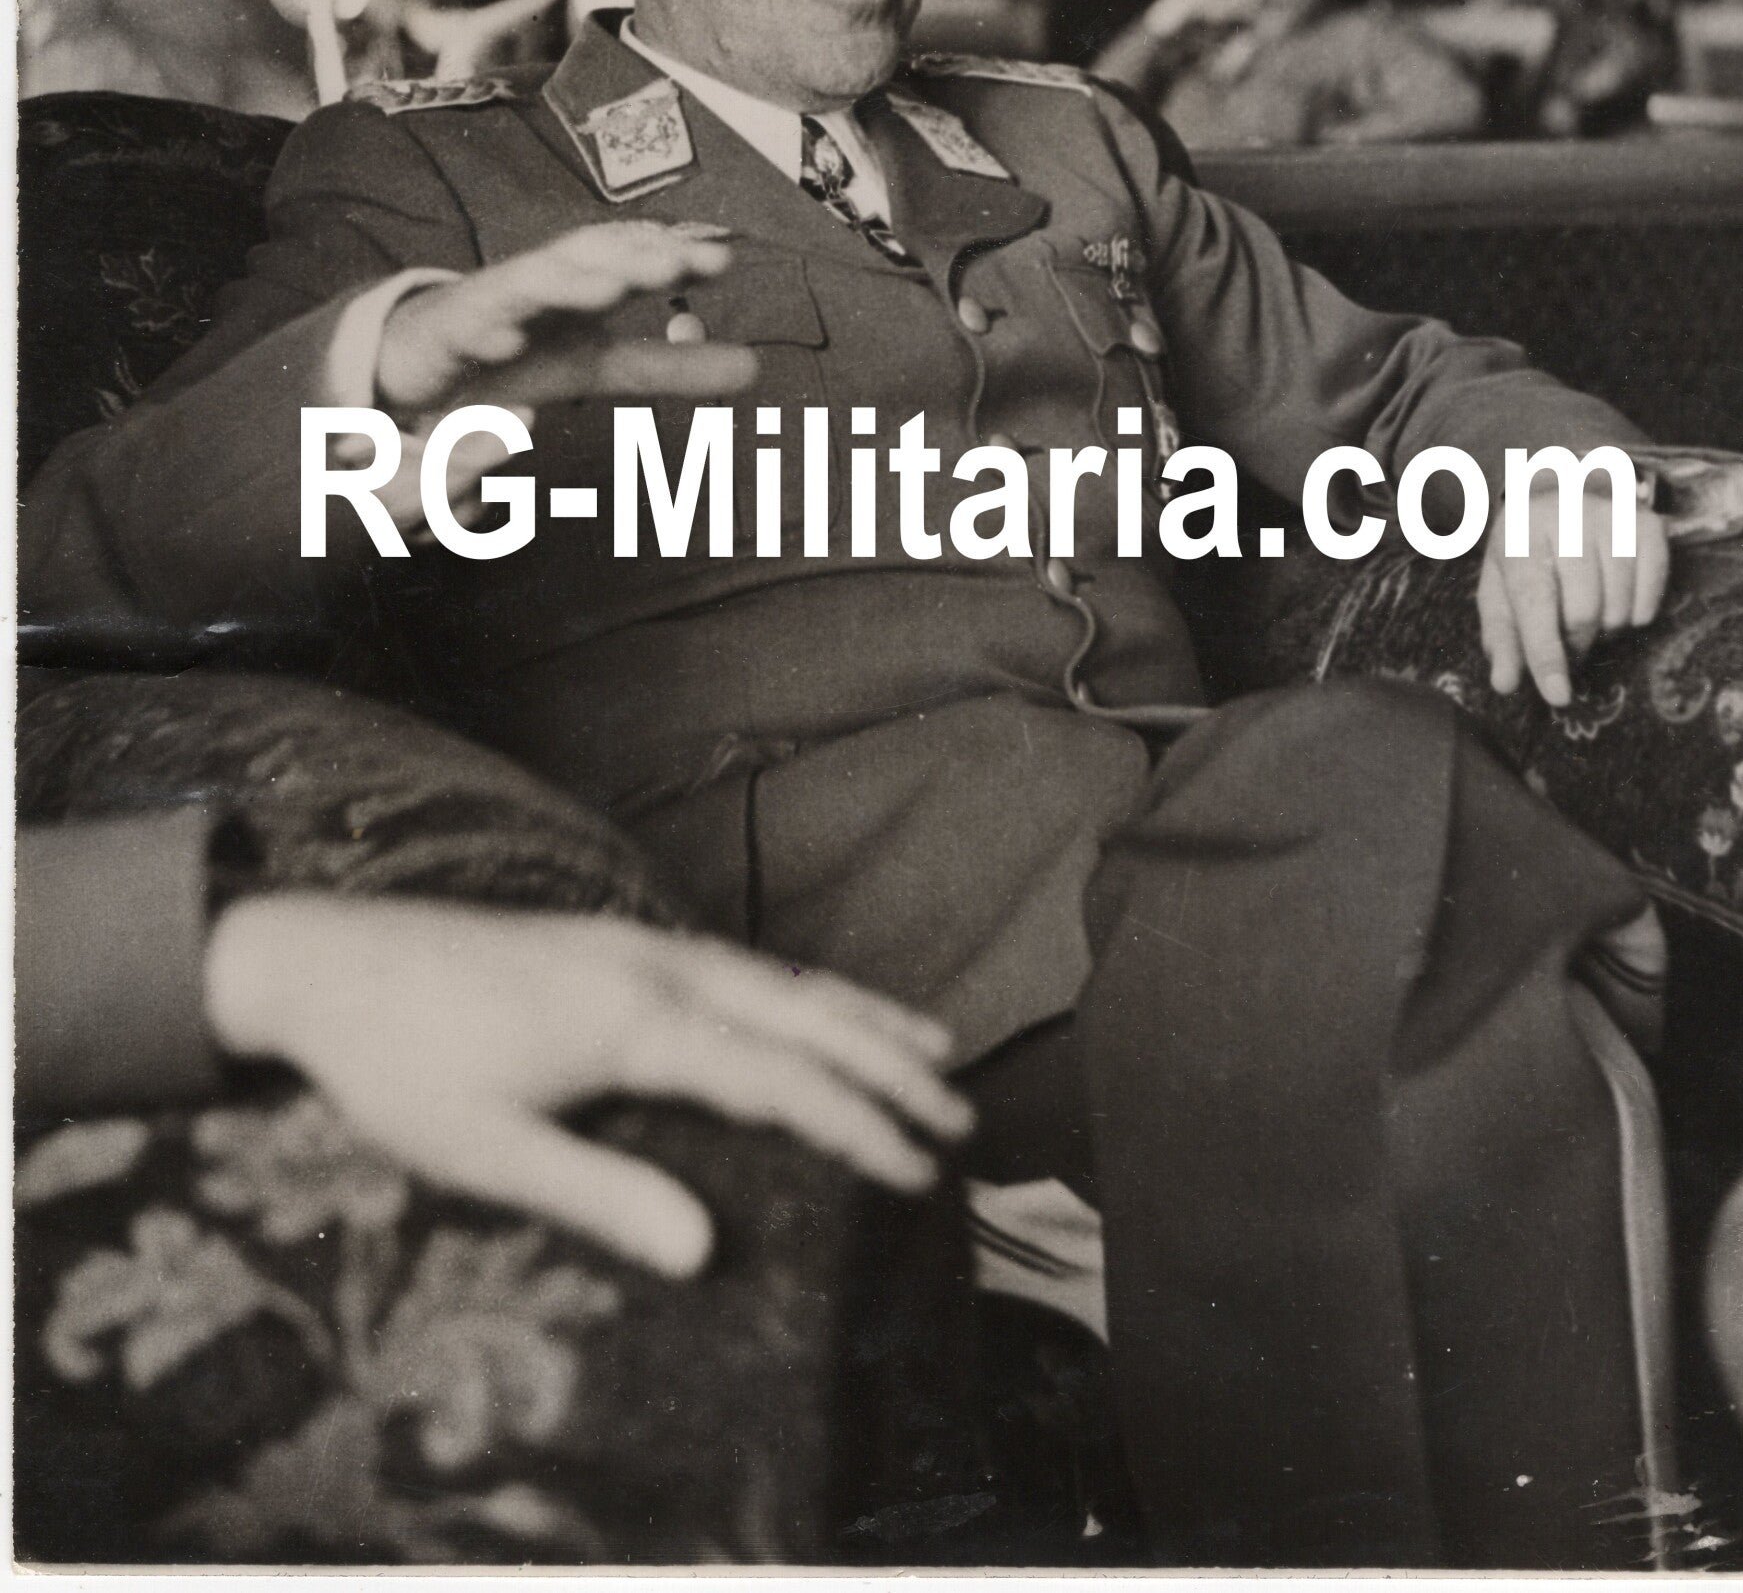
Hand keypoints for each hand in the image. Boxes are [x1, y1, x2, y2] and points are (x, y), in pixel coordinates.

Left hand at [205, 895, 972, 1276]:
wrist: (327, 959)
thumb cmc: (399, 1066)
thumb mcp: (485, 1148)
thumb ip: (601, 1194)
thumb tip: (706, 1252)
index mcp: (634, 1017)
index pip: (775, 1076)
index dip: (855, 1124)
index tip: (921, 1168)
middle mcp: (657, 966)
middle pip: (801, 1014)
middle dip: (888, 1065)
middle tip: (963, 1117)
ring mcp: (641, 944)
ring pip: (781, 977)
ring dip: (860, 1016)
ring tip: (935, 1048)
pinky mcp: (619, 943)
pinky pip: (744, 964)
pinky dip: (804, 989)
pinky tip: (818, 1010)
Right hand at [378, 222, 757, 416]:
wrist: (420, 360)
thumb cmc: (515, 351)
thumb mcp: (598, 365)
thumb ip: (668, 365)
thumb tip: (756, 366)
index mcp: (579, 287)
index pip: (630, 262)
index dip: (673, 260)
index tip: (723, 262)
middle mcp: (538, 284)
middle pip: (585, 260)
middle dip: (629, 258)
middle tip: (676, 264)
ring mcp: (488, 305)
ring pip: (528, 285)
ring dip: (567, 283)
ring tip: (610, 288)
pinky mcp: (443, 335)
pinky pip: (465, 331)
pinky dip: (487, 331)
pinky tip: (511, 340)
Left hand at [1476, 485, 1669, 707]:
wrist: (1563, 485)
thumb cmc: (1526, 547)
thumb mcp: (1501, 585)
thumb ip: (1502, 635)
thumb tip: (1505, 684)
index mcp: (1521, 533)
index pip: (1535, 601)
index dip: (1545, 653)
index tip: (1558, 696)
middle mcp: (1567, 516)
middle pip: (1583, 610)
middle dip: (1576, 642)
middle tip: (1571, 642)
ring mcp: (1612, 516)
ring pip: (1621, 605)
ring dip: (1608, 628)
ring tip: (1592, 614)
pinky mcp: (1648, 521)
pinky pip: (1654, 588)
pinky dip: (1640, 610)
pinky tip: (1622, 603)